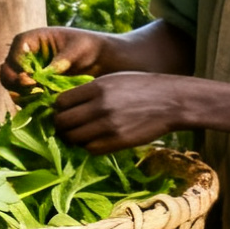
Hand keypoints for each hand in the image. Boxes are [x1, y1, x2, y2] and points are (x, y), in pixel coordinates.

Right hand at [2, 26, 112, 95]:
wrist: (98, 62)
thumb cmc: (88, 47)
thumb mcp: (77, 49)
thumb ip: (61, 59)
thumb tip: (45, 73)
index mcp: (31, 40)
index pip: (16, 51)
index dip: (19, 65)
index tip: (30, 78)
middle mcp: (24, 57)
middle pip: (7, 70)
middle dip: (14, 82)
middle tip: (31, 89)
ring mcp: (27, 74)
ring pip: (11, 87)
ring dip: (21, 94)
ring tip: (38, 98)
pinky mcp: (33, 89)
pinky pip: (23, 98)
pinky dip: (29, 103)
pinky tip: (42, 105)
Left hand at [49, 73, 190, 153]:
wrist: (171, 102)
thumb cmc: (141, 87)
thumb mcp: (113, 80)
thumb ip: (90, 91)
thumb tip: (65, 104)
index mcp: (97, 87)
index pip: (61, 102)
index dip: (58, 108)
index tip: (63, 111)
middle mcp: (100, 106)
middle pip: (63, 122)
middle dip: (60, 125)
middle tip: (65, 127)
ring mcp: (109, 125)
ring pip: (74, 138)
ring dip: (72, 138)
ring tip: (78, 135)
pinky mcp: (118, 141)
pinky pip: (91, 148)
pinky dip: (88, 146)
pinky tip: (93, 141)